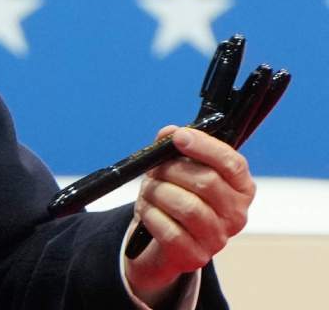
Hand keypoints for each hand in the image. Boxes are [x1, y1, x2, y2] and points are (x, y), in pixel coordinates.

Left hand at [124, 125, 254, 301]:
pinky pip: (170, 230)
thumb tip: (169, 132)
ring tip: (149, 191)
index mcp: (240, 189)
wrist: (159, 242)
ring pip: (187, 206)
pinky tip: (147, 211)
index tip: (179, 136)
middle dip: (172, 170)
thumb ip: (174, 148)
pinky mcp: (195, 256)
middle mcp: (236, 215)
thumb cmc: (174, 197)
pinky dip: (151, 215)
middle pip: (206, 182)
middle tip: (155, 170)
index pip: (232, 163)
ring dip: (158, 192)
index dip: (205, 146)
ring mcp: (218, 239)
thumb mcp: (174, 169)